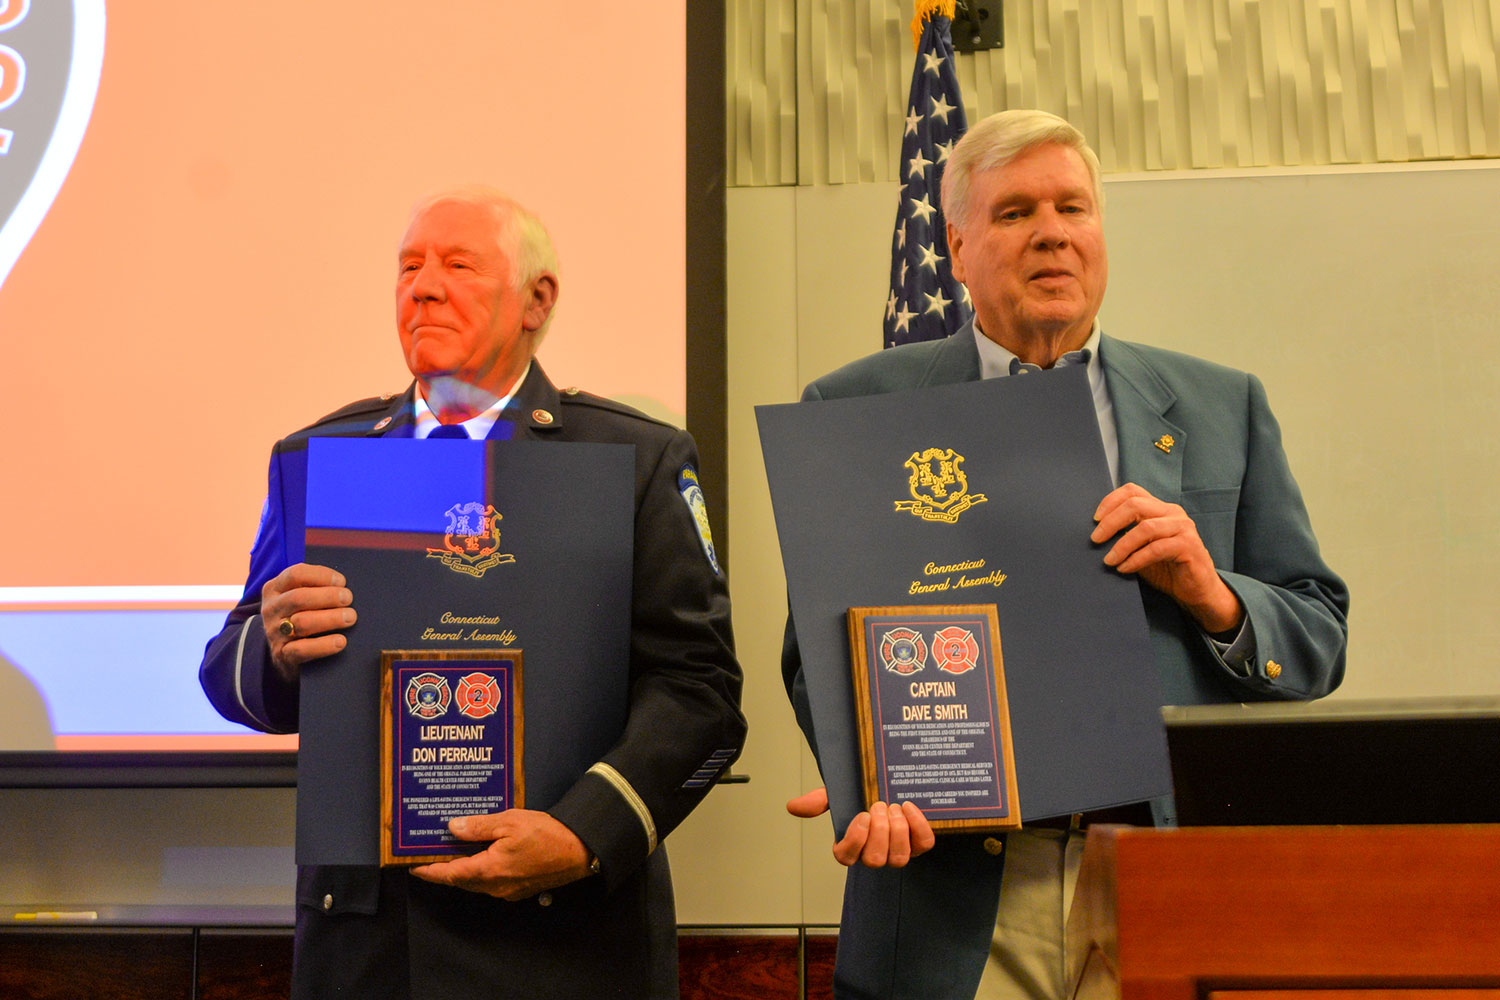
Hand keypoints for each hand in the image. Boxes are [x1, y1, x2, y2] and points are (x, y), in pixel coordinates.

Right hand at [260, 563, 355, 681]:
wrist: (284, 654)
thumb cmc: (302, 616)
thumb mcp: (300, 597)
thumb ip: (315, 587)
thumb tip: (344, 585)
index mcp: (274, 589)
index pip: (296, 574)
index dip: (321, 575)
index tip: (341, 582)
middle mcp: (271, 609)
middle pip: (299, 598)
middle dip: (328, 596)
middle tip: (348, 599)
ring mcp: (274, 633)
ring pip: (302, 622)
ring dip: (331, 618)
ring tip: (350, 617)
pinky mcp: (282, 655)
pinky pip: (302, 650)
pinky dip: (324, 645)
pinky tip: (341, 641)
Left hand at [411, 810, 592, 900]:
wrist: (580, 851)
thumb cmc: (546, 834)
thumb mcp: (509, 822)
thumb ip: (478, 827)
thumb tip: (452, 828)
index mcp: (488, 870)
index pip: (449, 874)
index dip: (429, 871)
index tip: (412, 866)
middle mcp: (495, 886)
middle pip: (460, 880)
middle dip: (443, 870)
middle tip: (428, 854)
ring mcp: (508, 890)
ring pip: (475, 882)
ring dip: (461, 870)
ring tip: (451, 853)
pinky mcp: (519, 888)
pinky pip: (490, 882)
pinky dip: (479, 871)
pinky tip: (480, 855)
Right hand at [787, 787, 933, 867]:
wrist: (889, 786)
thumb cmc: (860, 796)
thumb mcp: (838, 795)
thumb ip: (818, 801)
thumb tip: (792, 806)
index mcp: (851, 845)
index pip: (846, 857)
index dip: (855, 840)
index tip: (861, 815)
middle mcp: (874, 854)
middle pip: (875, 860)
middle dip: (879, 832)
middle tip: (879, 806)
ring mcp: (898, 852)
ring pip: (899, 858)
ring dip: (898, 831)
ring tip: (894, 807)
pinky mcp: (919, 844)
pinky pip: (923, 844)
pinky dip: (918, 826)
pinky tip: (909, 806)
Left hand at [1091, 483, 1241, 632]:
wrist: (1196, 590)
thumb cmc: (1166, 568)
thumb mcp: (1141, 547)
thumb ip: (1126, 536)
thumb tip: (1096, 535)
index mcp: (1160, 508)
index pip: (1132, 491)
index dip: (1110, 501)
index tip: (1095, 520)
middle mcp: (1173, 513)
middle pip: (1135, 505)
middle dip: (1111, 522)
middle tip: (1096, 540)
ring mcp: (1183, 528)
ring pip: (1146, 528)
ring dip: (1122, 545)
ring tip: (1109, 560)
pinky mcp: (1189, 546)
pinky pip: (1157, 549)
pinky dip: (1136, 559)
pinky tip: (1124, 569)